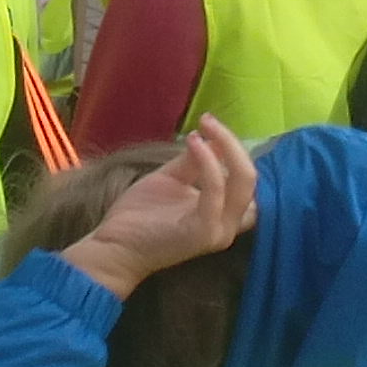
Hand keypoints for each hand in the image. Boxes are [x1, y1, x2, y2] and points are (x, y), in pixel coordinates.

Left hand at [62, 116, 258, 299]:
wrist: (115, 245)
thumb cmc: (141, 214)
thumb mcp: (172, 179)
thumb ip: (194, 162)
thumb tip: (213, 138)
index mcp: (223, 212)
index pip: (246, 180)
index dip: (238, 150)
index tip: (214, 126)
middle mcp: (228, 224)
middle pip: (250, 179)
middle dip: (235, 144)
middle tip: (209, 120)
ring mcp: (219, 230)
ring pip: (243, 183)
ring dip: (226, 147)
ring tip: (204, 126)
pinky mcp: (203, 232)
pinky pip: (215, 192)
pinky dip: (208, 163)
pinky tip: (195, 142)